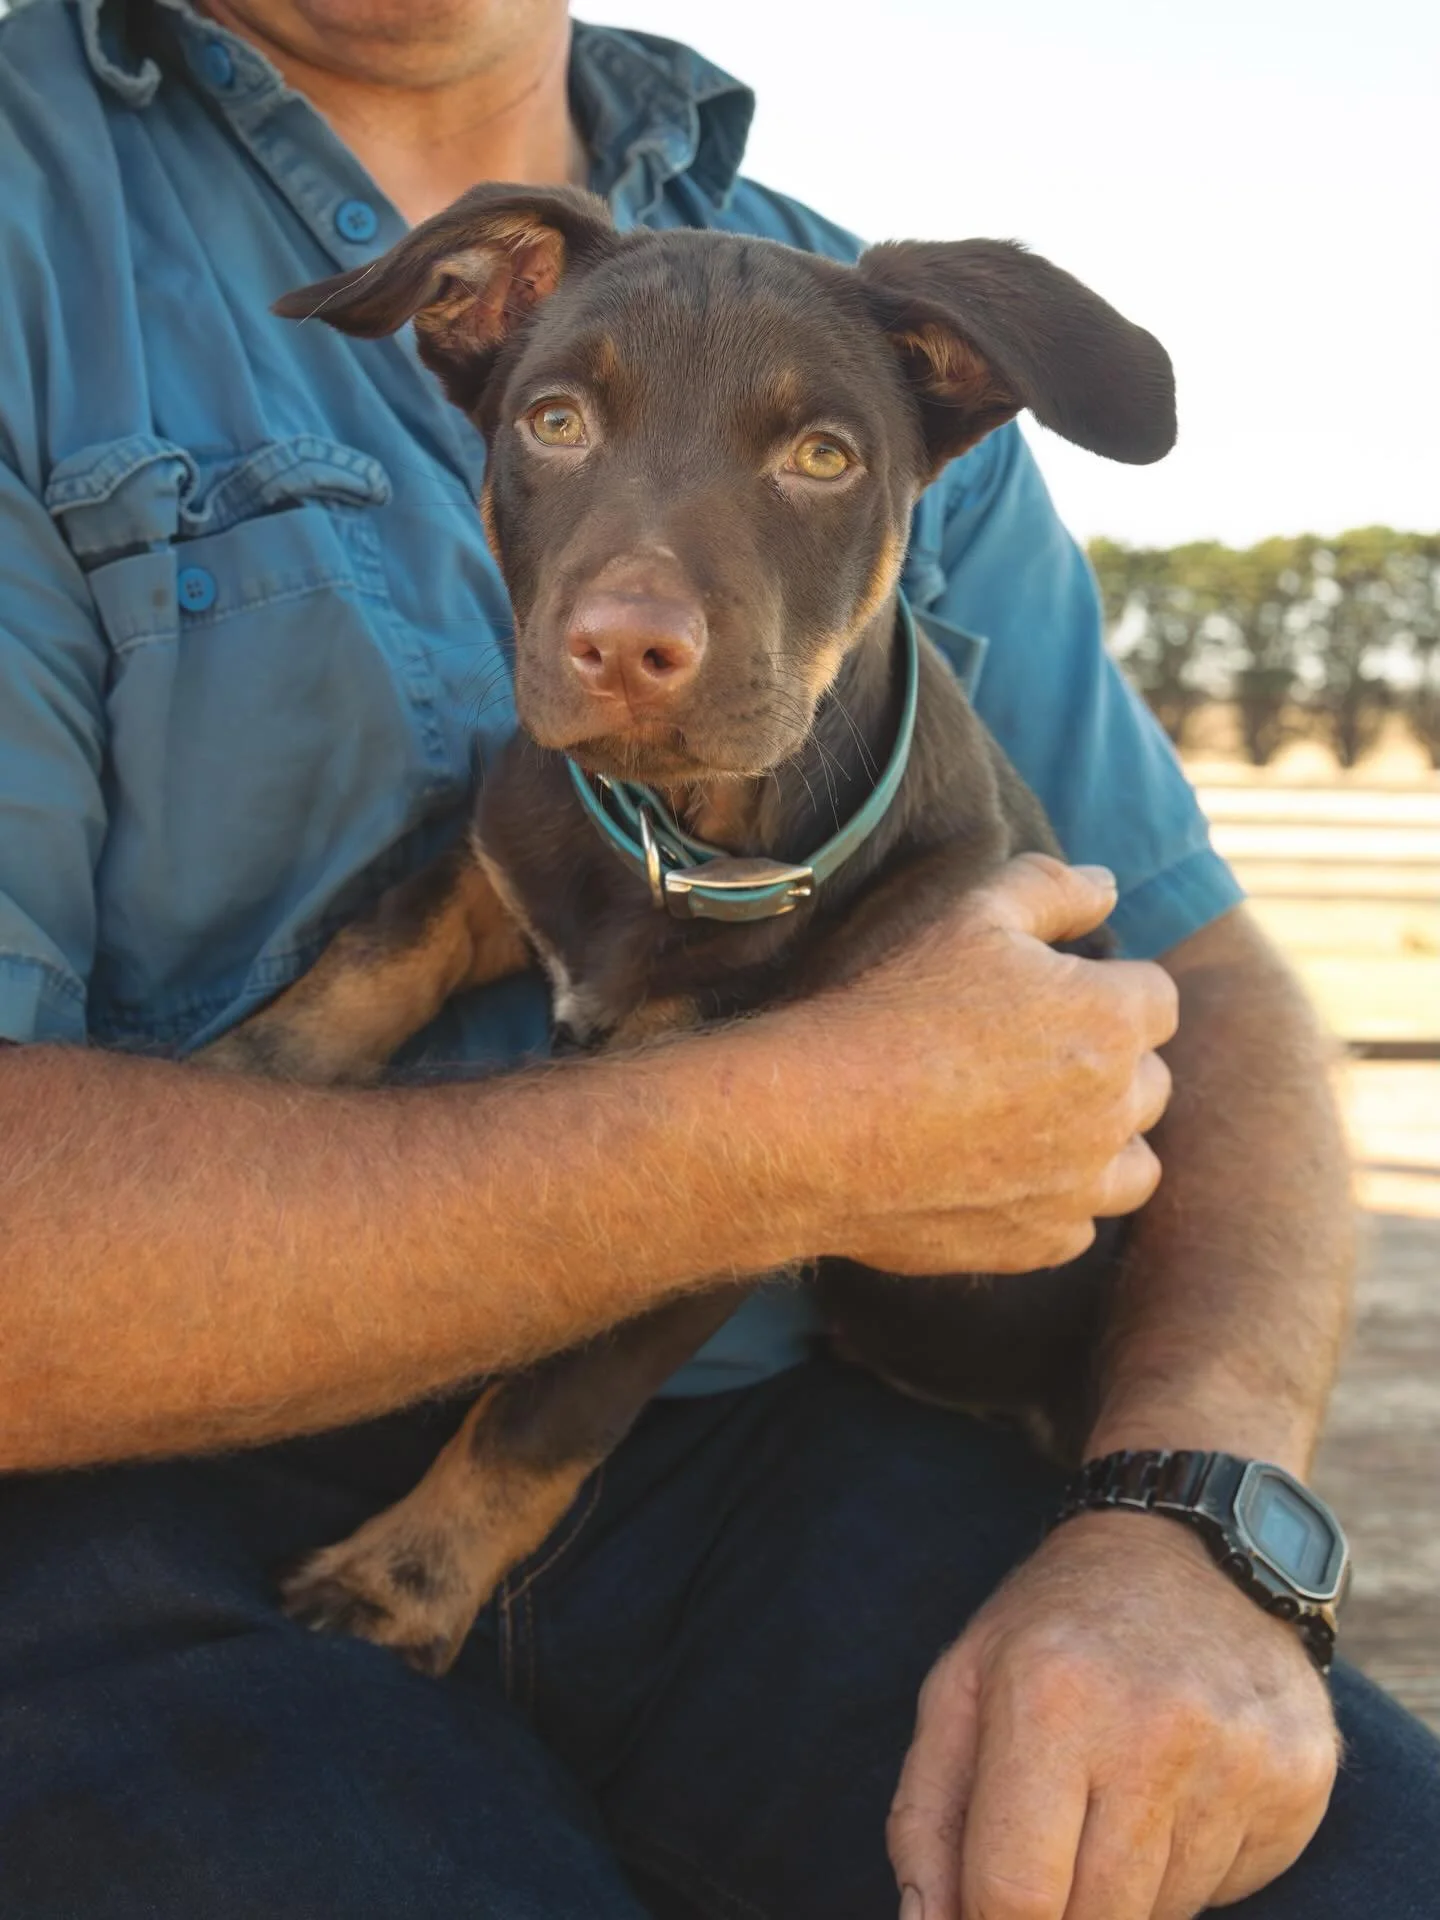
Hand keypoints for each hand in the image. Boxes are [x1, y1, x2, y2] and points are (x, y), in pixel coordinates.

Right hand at [774, 854, 1177, 1274]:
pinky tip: (996, 1177)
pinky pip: (1080, 1224)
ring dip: (1100, 1142)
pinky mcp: (1042, 1241)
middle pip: (1150, 1081)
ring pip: (1132, 1165)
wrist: (817, 1127)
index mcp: (1110, 1017)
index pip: (1156, 998)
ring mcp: (1082, 1184)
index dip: (1103, 990)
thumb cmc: (892, 1008)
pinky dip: (1054, 1203)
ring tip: (1030, 1124)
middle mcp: (1115, 1107)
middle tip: (1024, 1055)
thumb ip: (1053, 889)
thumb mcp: (970, 914)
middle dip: (1107, 1064)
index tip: (1047, 996)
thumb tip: (1109, 887)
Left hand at [887, 1510, 1338, 1919]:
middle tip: (1055, 1837)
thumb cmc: (1054, 1631)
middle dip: (1061, 1904)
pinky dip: (1193, 1864)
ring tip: (1117, 1795)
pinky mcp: (1301, 1778)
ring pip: (1164, 1913)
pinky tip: (1181, 1787)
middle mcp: (1156, 1729)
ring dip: (1126, 1885)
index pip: (1015, 1895)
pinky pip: (1232, 1888)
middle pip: (1094, 1919)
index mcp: (1052, 1699)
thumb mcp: (961, 1689)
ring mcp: (1242, 1757)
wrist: (1191, 1549)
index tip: (990, 1906)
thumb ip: (925, 1819)